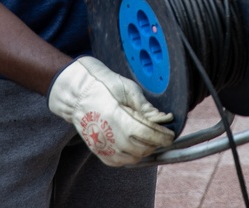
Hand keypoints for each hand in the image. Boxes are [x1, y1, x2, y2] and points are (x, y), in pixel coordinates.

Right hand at [48, 56, 174, 166]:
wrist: (77, 94)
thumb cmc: (102, 86)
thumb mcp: (127, 89)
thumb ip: (145, 106)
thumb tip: (162, 118)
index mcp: (117, 117)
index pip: (147, 134)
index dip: (163, 136)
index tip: (171, 134)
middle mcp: (108, 135)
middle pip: (142, 148)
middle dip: (156, 142)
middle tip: (162, 135)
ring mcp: (102, 145)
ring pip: (132, 158)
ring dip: (145, 150)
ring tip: (149, 139)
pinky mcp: (98, 151)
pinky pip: (119, 162)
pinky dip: (131, 157)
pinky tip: (135, 146)